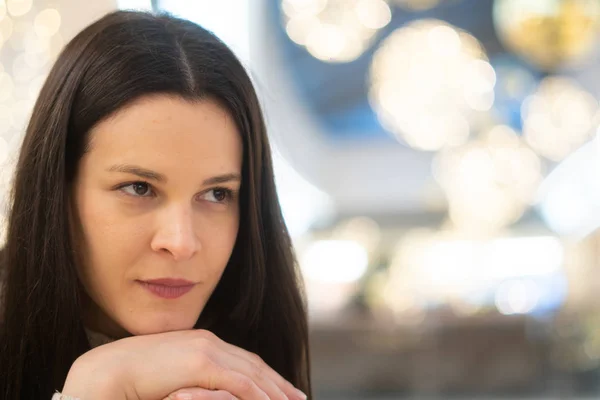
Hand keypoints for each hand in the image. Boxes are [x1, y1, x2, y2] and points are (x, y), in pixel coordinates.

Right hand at [62, 329, 306, 399]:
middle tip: (298, 398)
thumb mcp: (171, 376)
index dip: (266, 375)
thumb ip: (192, 381)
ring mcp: (206, 349)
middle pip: (254, 364)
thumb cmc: (133, 378)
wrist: (107, 371)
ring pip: (252, 373)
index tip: (282, 390)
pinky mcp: (202, 363)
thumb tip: (203, 392)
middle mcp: (209, 341)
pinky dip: (259, 395)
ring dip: (275, 391)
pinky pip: (240, 383)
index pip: (243, 359)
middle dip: (278, 382)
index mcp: (202, 342)